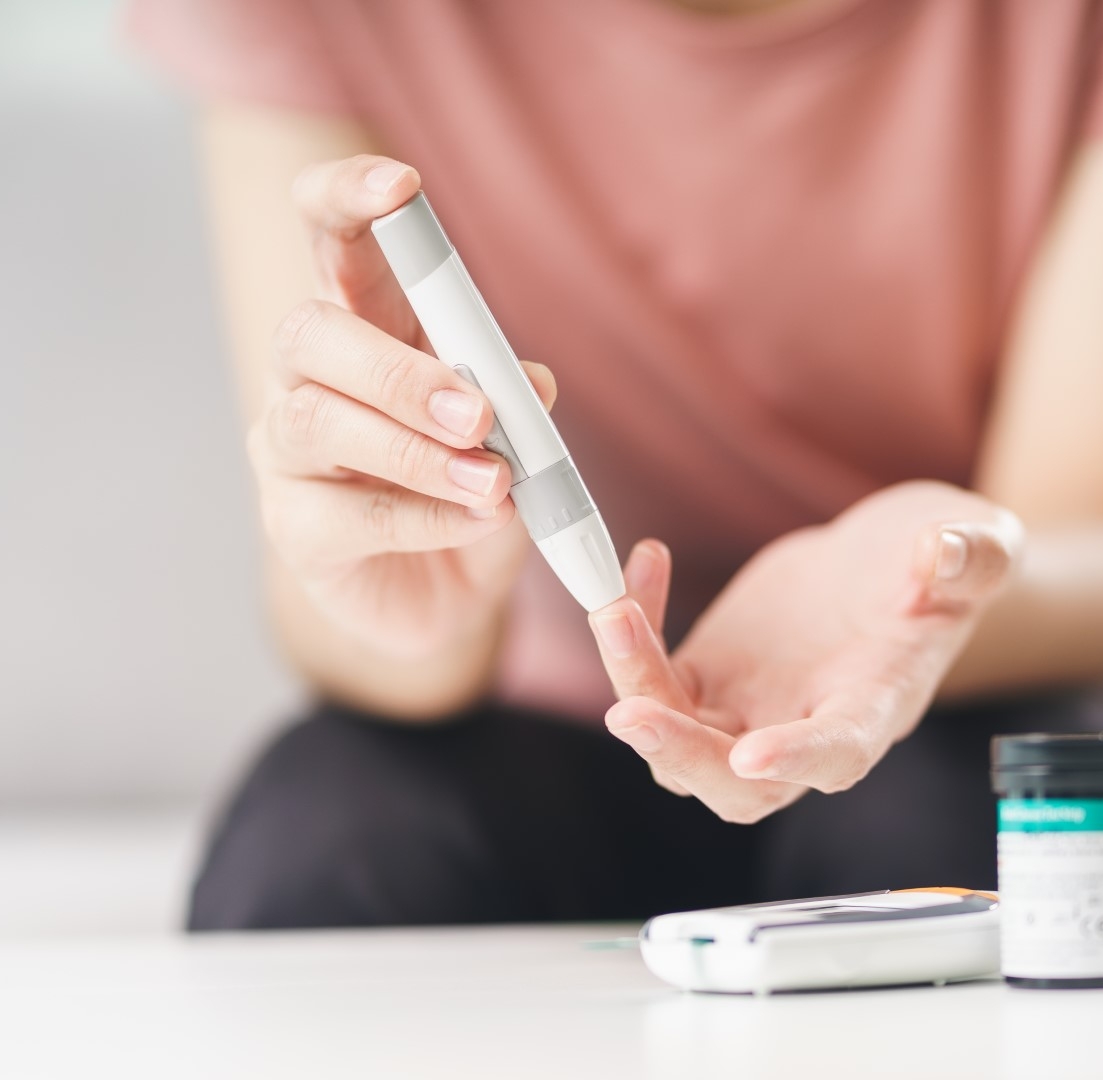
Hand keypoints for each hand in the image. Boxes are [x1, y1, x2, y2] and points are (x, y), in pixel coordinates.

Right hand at [248, 156, 555, 657]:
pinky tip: (479, 520)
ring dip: (414, 452)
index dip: (349, 196)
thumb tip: (532, 383)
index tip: (402, 186)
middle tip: (478, 413)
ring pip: (317, 423)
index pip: (333, 236)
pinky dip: (426, 518)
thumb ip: (516, 398)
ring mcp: (289, 452)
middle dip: (396, 369)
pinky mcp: (295, 528)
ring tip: (493, 480)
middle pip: (308, 332)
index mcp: (367, 324)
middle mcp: (310, 376)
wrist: (448, 595)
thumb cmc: (473, 488)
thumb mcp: (512, 433)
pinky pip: (349, 514)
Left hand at [589, 481, 1022, 822]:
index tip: (754, 754)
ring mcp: (748, 708)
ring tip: (614, 611)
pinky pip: (654, 679)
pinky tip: (647, 561)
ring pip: (677, 741)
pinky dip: (634, 634)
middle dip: (680, 756)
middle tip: (631, 711)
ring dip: (635, 687)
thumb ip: (970, 556)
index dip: (798, 759)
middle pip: (734, 784)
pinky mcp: (710, 676)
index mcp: (875, 707)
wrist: (895, 563)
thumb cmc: (944, 566)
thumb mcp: (978, 548)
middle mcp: (805, 726)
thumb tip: (939, 552)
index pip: (838, 755)